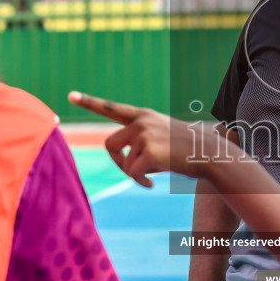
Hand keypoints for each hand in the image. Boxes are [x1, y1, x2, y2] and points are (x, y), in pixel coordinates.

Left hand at [69, 92, 227, 186]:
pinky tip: (152, 185)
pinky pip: (132, 174)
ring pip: (123, 162)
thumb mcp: (160, 137)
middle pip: (109, 145)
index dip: (89, 102)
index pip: (111, 108)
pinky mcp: (149, 151)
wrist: (209, 153)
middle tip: (131, 171)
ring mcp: (145, 135)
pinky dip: (140, 183)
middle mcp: (141, 122)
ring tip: (149, 177)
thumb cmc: (184, 150)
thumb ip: (138, 141)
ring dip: (132, 174)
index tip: (70, 94)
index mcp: (143, 116)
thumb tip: (122, 163)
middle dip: (117, 162)